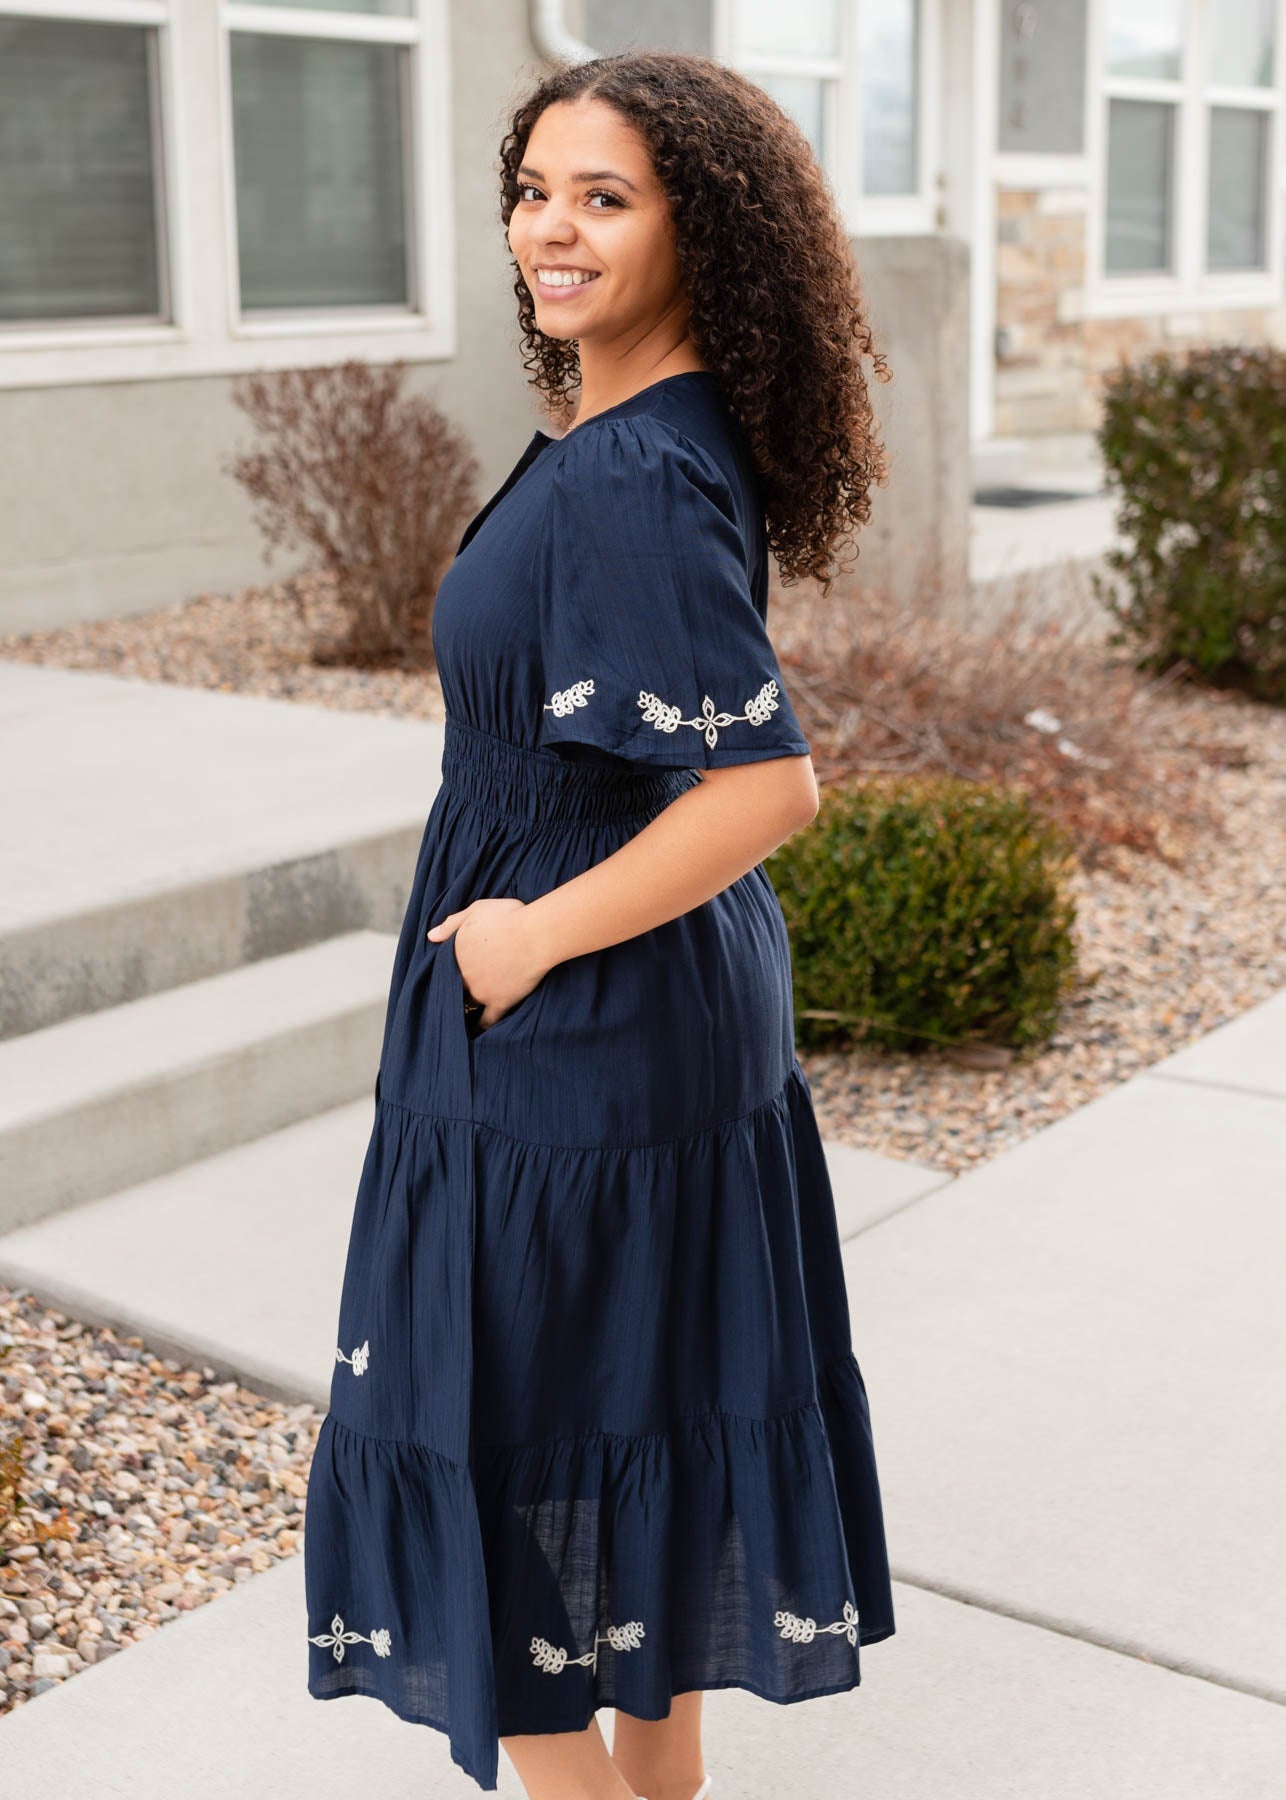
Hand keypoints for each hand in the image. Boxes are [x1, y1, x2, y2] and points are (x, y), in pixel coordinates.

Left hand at [426, 897, 548, 1031]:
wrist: (534, 935)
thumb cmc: (509, 917)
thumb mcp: (476, 910)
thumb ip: (451, 923)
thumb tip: (430, 937)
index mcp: (456, 953)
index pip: (444, 967)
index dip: (448, 971)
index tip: (450, 974)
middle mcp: (464, 975)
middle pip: (454, 988)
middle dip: (455, 990)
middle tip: (456, 994)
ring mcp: (481, 991)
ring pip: (467, 1005)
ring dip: (466, 1008)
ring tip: (465, 1014)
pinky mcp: (500, 1003)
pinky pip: (488, 1020)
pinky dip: (483, 1026)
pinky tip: (480, 1030)